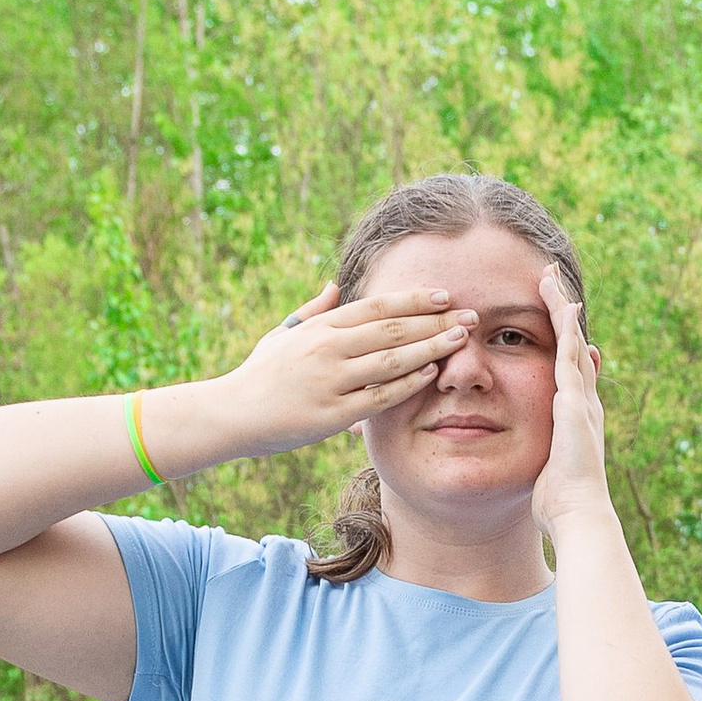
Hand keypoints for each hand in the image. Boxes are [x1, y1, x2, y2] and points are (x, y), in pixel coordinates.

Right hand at [211, 278, 470, 456]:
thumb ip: (313, 311)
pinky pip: (378, 397)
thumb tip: (334, 286)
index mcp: (320, 327)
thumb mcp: (282, 334)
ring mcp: (330, 381)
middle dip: (435, 321)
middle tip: (470, 316)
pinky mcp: (332, 414)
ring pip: (391, 360)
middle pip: (392, 329)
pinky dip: (407, 384)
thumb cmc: (259, 374)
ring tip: (461, 340)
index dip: (414, 300)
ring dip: (430, 347)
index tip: (445, 296)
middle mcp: (327, 349)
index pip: (376, 307)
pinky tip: (431, 373)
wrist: (231, 414)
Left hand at [530, 264, 612, 539]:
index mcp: (575, 416)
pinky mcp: (573, 400)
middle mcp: (583, 401)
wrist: (579, 514)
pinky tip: (561, 302)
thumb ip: (545, 454)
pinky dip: (565, 326)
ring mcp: (581, 398)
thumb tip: (543, 458)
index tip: (552, 316)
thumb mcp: (548, 470)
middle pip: (573, 345)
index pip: (567, 368)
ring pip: (571, 341)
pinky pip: (568, 353)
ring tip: (550, 277)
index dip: (560, 340)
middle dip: (563, 312)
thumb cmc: (560, 502)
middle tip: (551, 280)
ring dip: (562, 307)